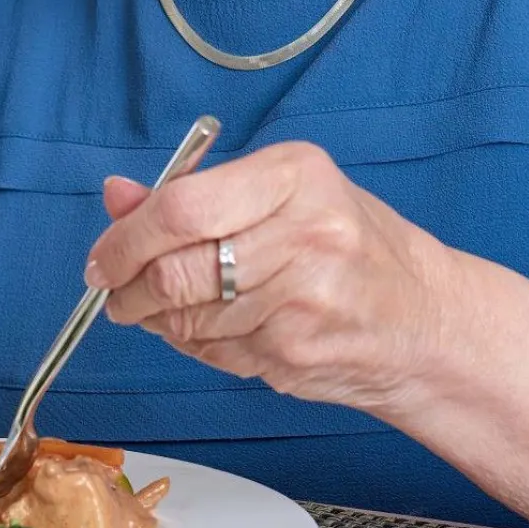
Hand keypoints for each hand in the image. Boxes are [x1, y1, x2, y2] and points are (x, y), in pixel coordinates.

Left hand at [84, 141, 481, 414]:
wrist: (425, 320)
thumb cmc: (348, 246)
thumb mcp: (280, 195)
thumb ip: (193, 195)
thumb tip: (115, 197)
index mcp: (295, 175)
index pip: (180, 208)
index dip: (125, 240)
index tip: (103, 261)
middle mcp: (304, 232)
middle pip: (173, 272)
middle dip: (128, 293)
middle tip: (118, 297)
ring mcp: (302, 299)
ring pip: (186, 319)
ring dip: (163, 322)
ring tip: (181, 309)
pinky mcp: (295, 351)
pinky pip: (212, 351)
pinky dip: (199, 345)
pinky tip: (226, 330)